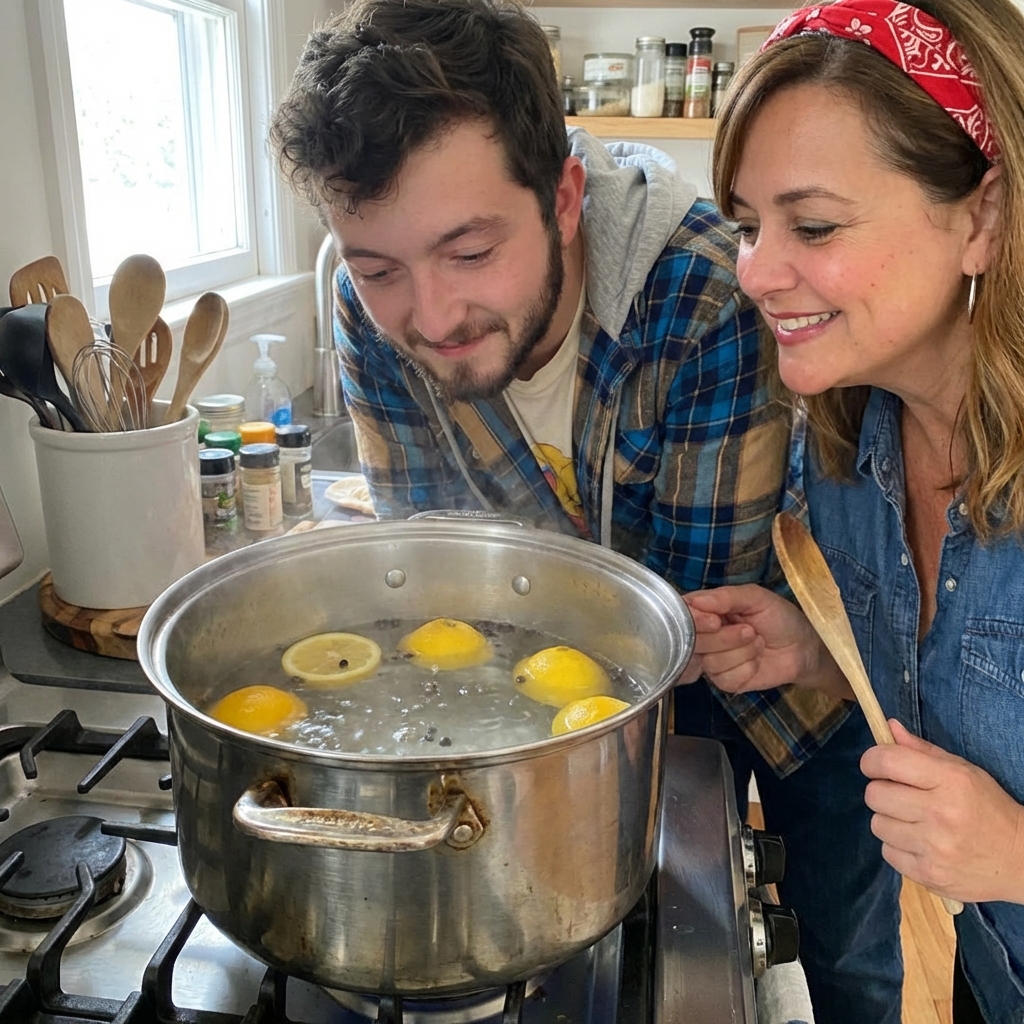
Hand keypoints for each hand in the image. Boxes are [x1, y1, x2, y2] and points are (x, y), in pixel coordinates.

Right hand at [681, 585, 844, 695]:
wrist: (803, 647)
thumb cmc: (780, 617)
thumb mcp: (756, 597)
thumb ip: (725, 596)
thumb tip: (695, 601)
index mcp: (706, 610)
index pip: (682, 615)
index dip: (694, 621)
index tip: (716, 621)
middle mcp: (704, 635)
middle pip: (692, 641)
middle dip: (724, 638)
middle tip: (749, 630)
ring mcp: (712, 660)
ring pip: (710, 661)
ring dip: (741, 652)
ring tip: (757, 642)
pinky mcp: (725, 681)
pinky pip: (724, 677)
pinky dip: (746, 668)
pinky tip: (757, 661)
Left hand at [862, 720, 1023, 904]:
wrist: (1020, 860)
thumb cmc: (987, 808)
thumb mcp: (963, 771)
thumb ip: (922, 750)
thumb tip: (889, 727)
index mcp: (950, 780)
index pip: (887, 761)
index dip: (872, 760)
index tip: (875, 765)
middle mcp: (940, 813)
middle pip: (874, 795)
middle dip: (881, 792)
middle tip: (900, 796)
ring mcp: (934, 847)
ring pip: (877, 825)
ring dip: (890, 821)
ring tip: (914, 822)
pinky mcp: (929, 875)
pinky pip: (888, 853)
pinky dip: (898, 847)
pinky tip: (920, 844)